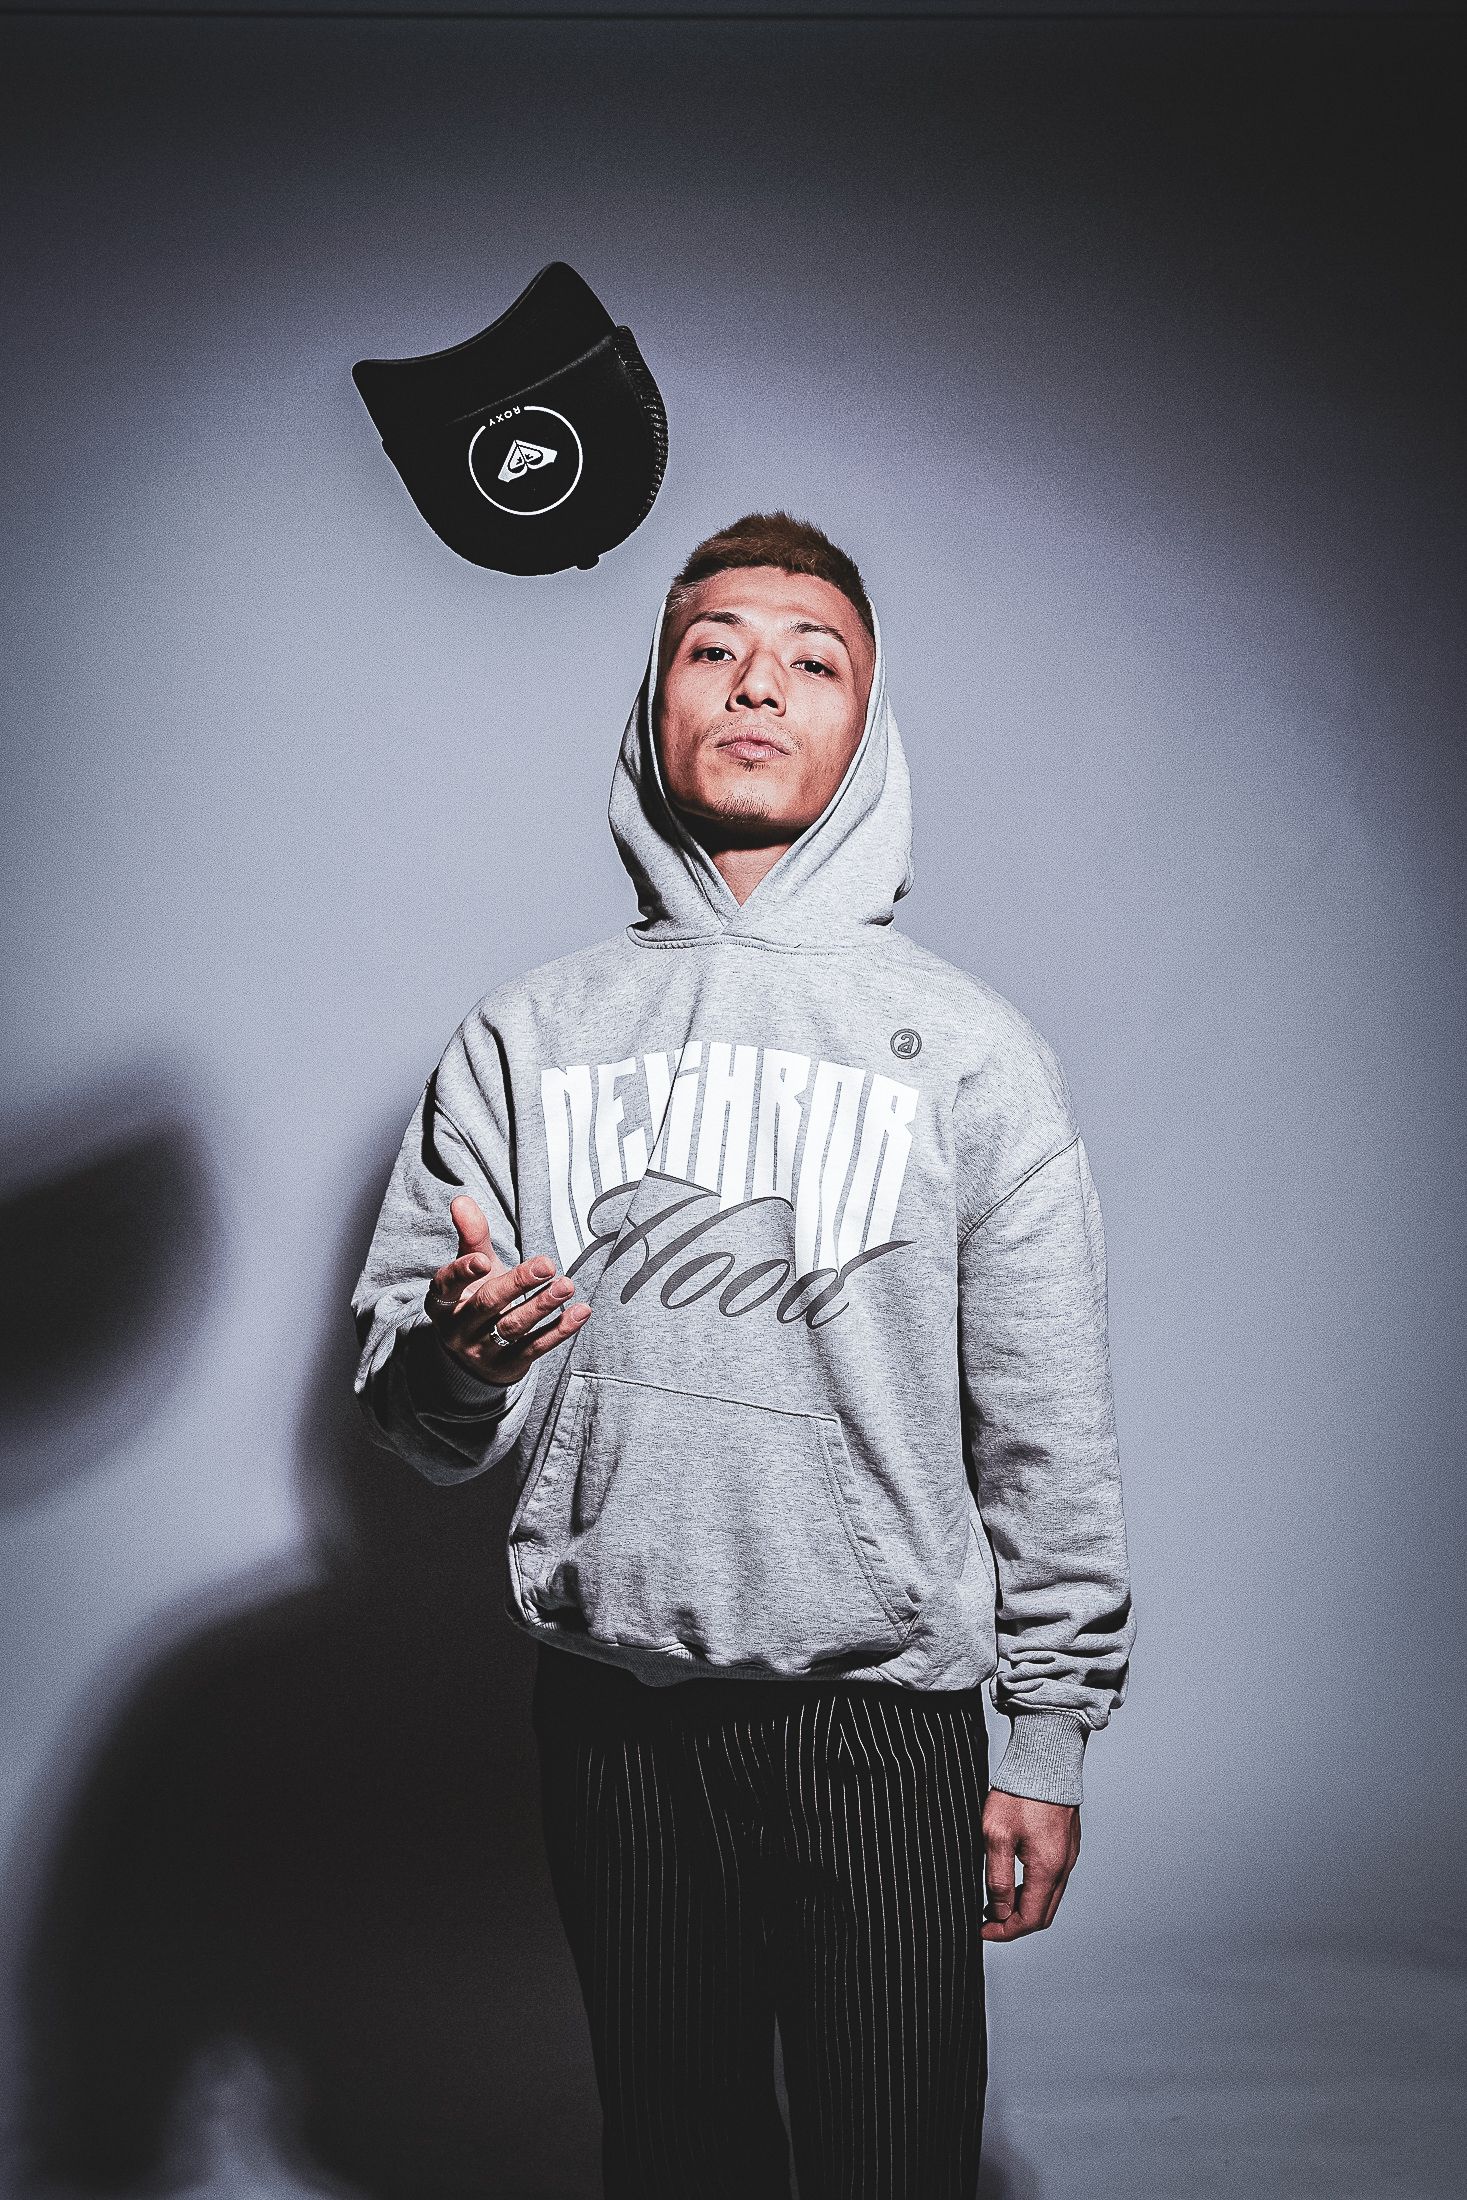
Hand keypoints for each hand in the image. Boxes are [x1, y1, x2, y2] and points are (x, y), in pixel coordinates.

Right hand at [425, 1195, 590, 1386]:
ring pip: (513, 1327)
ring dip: (542, 1306)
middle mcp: (457, 1328)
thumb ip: (470, 1235)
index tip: (484, 1259)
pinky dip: (559, 1331)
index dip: (463, 1272)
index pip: (447, 1285)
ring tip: (567, 1285)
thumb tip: (461, 1200)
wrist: (474, 1355)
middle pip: (488, 1304)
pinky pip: (535, 1348)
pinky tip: (580, 1312)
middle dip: (517, 1284)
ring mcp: (481, 1351)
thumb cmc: (475, 1296)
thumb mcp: (471, 1268)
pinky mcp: (508, 1366)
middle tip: (547, 1264)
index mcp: (442, 1300)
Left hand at [980, 1790, 1080, 1940]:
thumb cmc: (1019, 1792)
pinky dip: (1033, 1889)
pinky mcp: (1067, 1843)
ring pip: (1048, 1897)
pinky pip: (1053, 1879)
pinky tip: (1013, 1877)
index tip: (981, 1930)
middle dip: (1014, 1924)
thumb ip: (997, 1878)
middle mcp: (1063, 1867)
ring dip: (1023, 1906)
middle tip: (987, 1921)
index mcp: (1047, 1870)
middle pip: (1042, 1914)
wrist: (1045, 1757)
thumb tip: (998, 1912)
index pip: (1029, 1920)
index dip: (1004, 1931)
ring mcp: (1068, 1855)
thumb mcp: (996, 1835)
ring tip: (995, 1901)